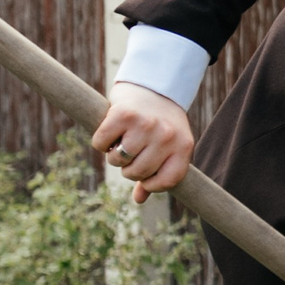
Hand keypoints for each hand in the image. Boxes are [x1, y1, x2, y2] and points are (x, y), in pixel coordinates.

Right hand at [92, 82, 195, 198]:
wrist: (153, 85)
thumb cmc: (161, 123)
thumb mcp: (169, 146)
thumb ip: (157, 173)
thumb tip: (139, 199)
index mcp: (183, 147)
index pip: (168, 181)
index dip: (152, 185)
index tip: (144, 179)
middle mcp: (167, 136)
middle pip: (136, 172)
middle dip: (128, 168)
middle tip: (131, 152)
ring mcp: (145, 125)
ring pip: (118, 160)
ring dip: (113, 155)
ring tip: (121, 142)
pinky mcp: (123, 114)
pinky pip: (101, 143)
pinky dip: (101, 142)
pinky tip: (111, 132)